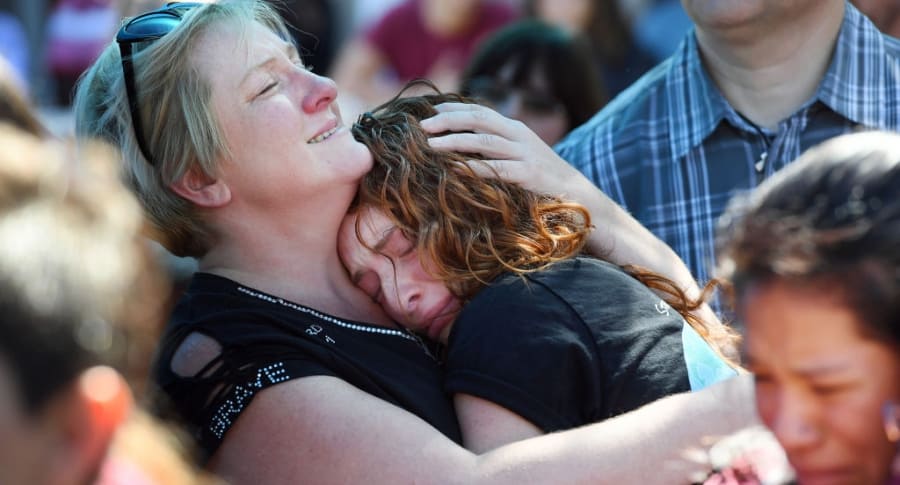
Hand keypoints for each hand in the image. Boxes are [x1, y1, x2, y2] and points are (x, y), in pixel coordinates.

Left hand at [420, 102, 590, 198]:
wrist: (582, 199)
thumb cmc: (544, 182)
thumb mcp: (520, 159)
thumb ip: (496, 150)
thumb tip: (461, 148)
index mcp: (515, 129)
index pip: (479, 111)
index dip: (452, 109)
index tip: (428, 111)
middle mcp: (519, 136)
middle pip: (479, 119)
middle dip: (448, 120)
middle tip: (421, 125)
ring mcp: (525, 154)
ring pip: (484, 141)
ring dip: (454, 142)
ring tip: (429, 146)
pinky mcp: (529, 175)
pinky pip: (496, 169)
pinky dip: (473, 168)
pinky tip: (454, 171)